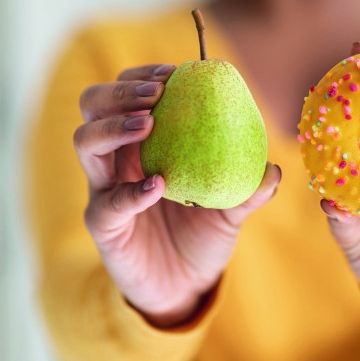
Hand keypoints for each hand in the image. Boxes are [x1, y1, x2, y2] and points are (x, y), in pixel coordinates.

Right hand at [74, 63, 281, 327]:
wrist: (185, 287)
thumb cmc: (202, 235)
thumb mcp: (232, 208)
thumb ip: (250, 188)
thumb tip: (275, 168)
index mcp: (143, 142)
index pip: (127, 92)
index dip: (143, 75)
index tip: (173, 72)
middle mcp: (117, 159)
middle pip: (93, 104)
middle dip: (120, 91)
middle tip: (155, 94)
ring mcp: (105, 189)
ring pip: (84, 141)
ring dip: (114, 126)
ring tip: (148, 123)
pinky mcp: (103, 225)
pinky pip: (107, 203)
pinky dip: (130, 190)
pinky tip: (158, 185)